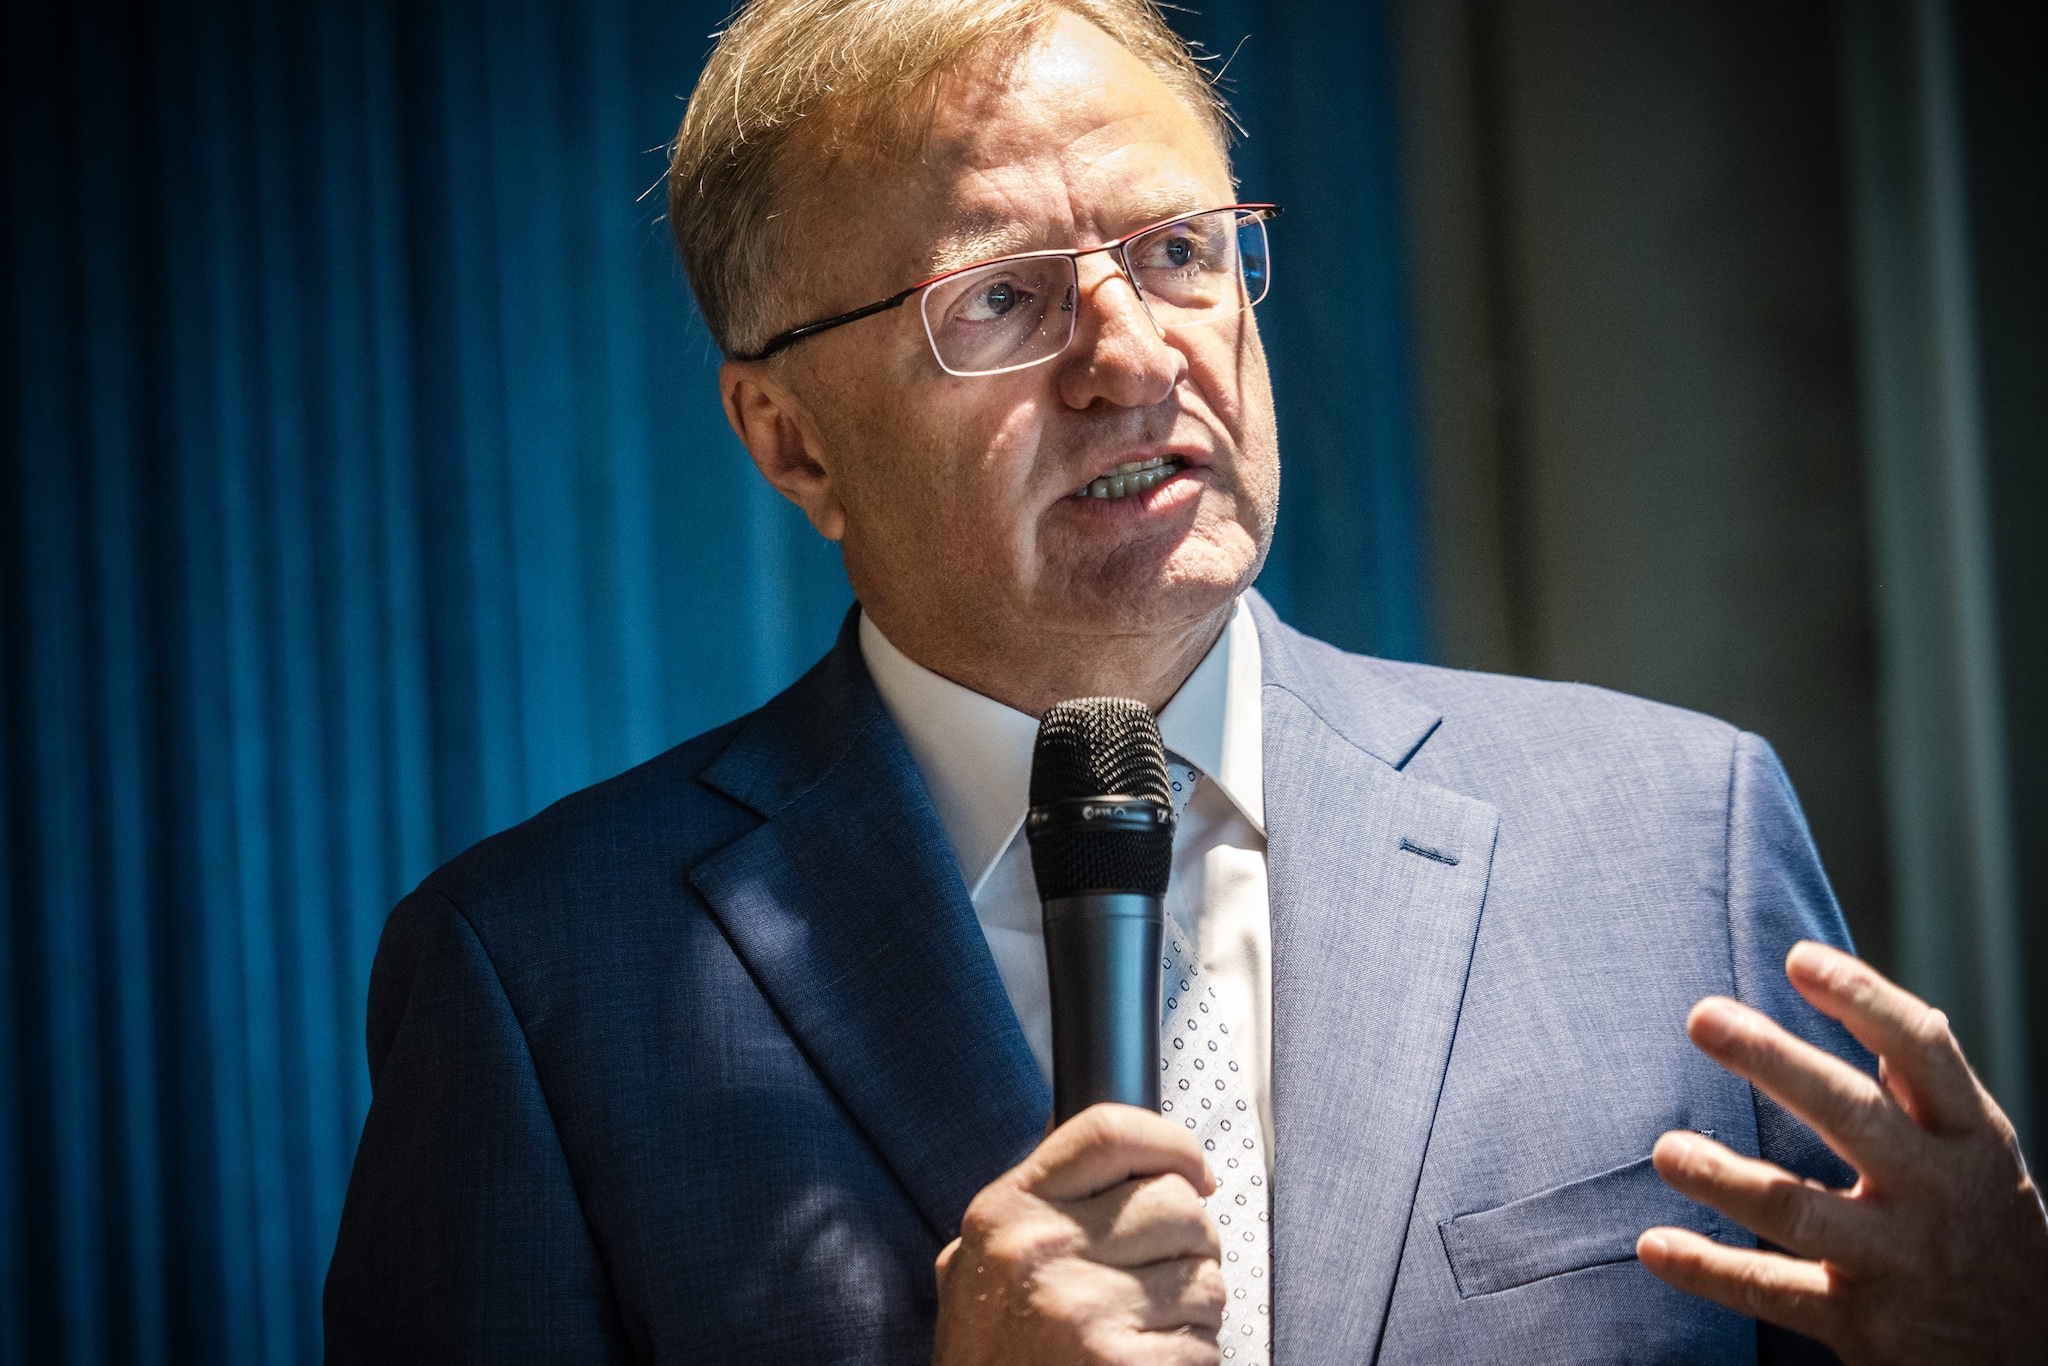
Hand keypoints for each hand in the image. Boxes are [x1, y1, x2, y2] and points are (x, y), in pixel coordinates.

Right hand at [933, 1103, 1225, 1365]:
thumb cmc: (989, 1352)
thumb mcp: (980, 1258)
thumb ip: (1036, 1201)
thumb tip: (1119, 1148)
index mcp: (1008, 1212)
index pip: (1110, 1132)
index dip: (1172, 1143)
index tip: (1196, 1170)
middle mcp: (1043, 1253)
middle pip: (1177, 1203)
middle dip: (1193, 1239)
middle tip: (1170, 1268)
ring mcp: (1085, 1313)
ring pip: (1206, 1276)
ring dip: (1196, 1304)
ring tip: (1153, 1326)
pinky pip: (1205, 1344)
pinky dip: (1192, 1357)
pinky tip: (1151, 1364)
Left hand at [1637, 941, 2047, 1362]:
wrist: (2030, 1356)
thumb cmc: (1982, 1228)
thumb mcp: (1977, 1155)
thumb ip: (1928, 1090)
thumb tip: (1876, 1003)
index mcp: (1967, 1138)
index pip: (1922, 1051)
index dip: (1864, 999)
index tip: (1798, 957)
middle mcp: (1937, 1192)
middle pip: (1851, 1114)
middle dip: (1775, 1061)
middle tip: (1702, 1015)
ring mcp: (1899, 1261)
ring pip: (1801, 1209)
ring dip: (1727, 1177)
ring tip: (1666, 1149)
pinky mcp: (1862, 1323)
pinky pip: (1774, 1293)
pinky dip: (1709, 1271)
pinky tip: (1655, 1246)